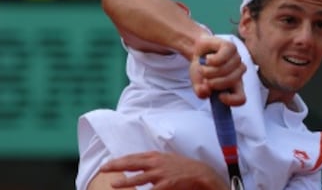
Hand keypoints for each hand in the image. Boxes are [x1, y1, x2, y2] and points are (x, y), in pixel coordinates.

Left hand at [100, 151, 228, 189]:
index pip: (133, 157)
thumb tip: (138, 164)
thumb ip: (152, 161)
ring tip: (113, 184)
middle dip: (117, 166)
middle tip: (103, 168)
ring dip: (125, 182)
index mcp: (155, 156)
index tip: (107, 164)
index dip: (119, 160)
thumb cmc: (182, 167)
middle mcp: (156, 163)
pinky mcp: (167, 184)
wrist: (200, 173)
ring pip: (139, 178)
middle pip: (132, 163)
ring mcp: (161, 173)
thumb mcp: (166, 159)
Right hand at [189, 35, 245, 105]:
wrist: (198, 50)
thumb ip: (200, 91)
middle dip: (214, 82)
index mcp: (234, 86)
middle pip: (232, 81)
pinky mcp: (231, 47)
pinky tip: (208, 59)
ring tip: (204, 68)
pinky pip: (224, 56)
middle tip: (205, 79)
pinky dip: (212, 60)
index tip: (219, 96)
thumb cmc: (202, 68)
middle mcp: (238, 73)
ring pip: (226, 69)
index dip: (231, 100)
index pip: (241, 98)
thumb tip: (206, 91)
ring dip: (210, 70)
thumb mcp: (197, 83)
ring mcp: (236, 59)